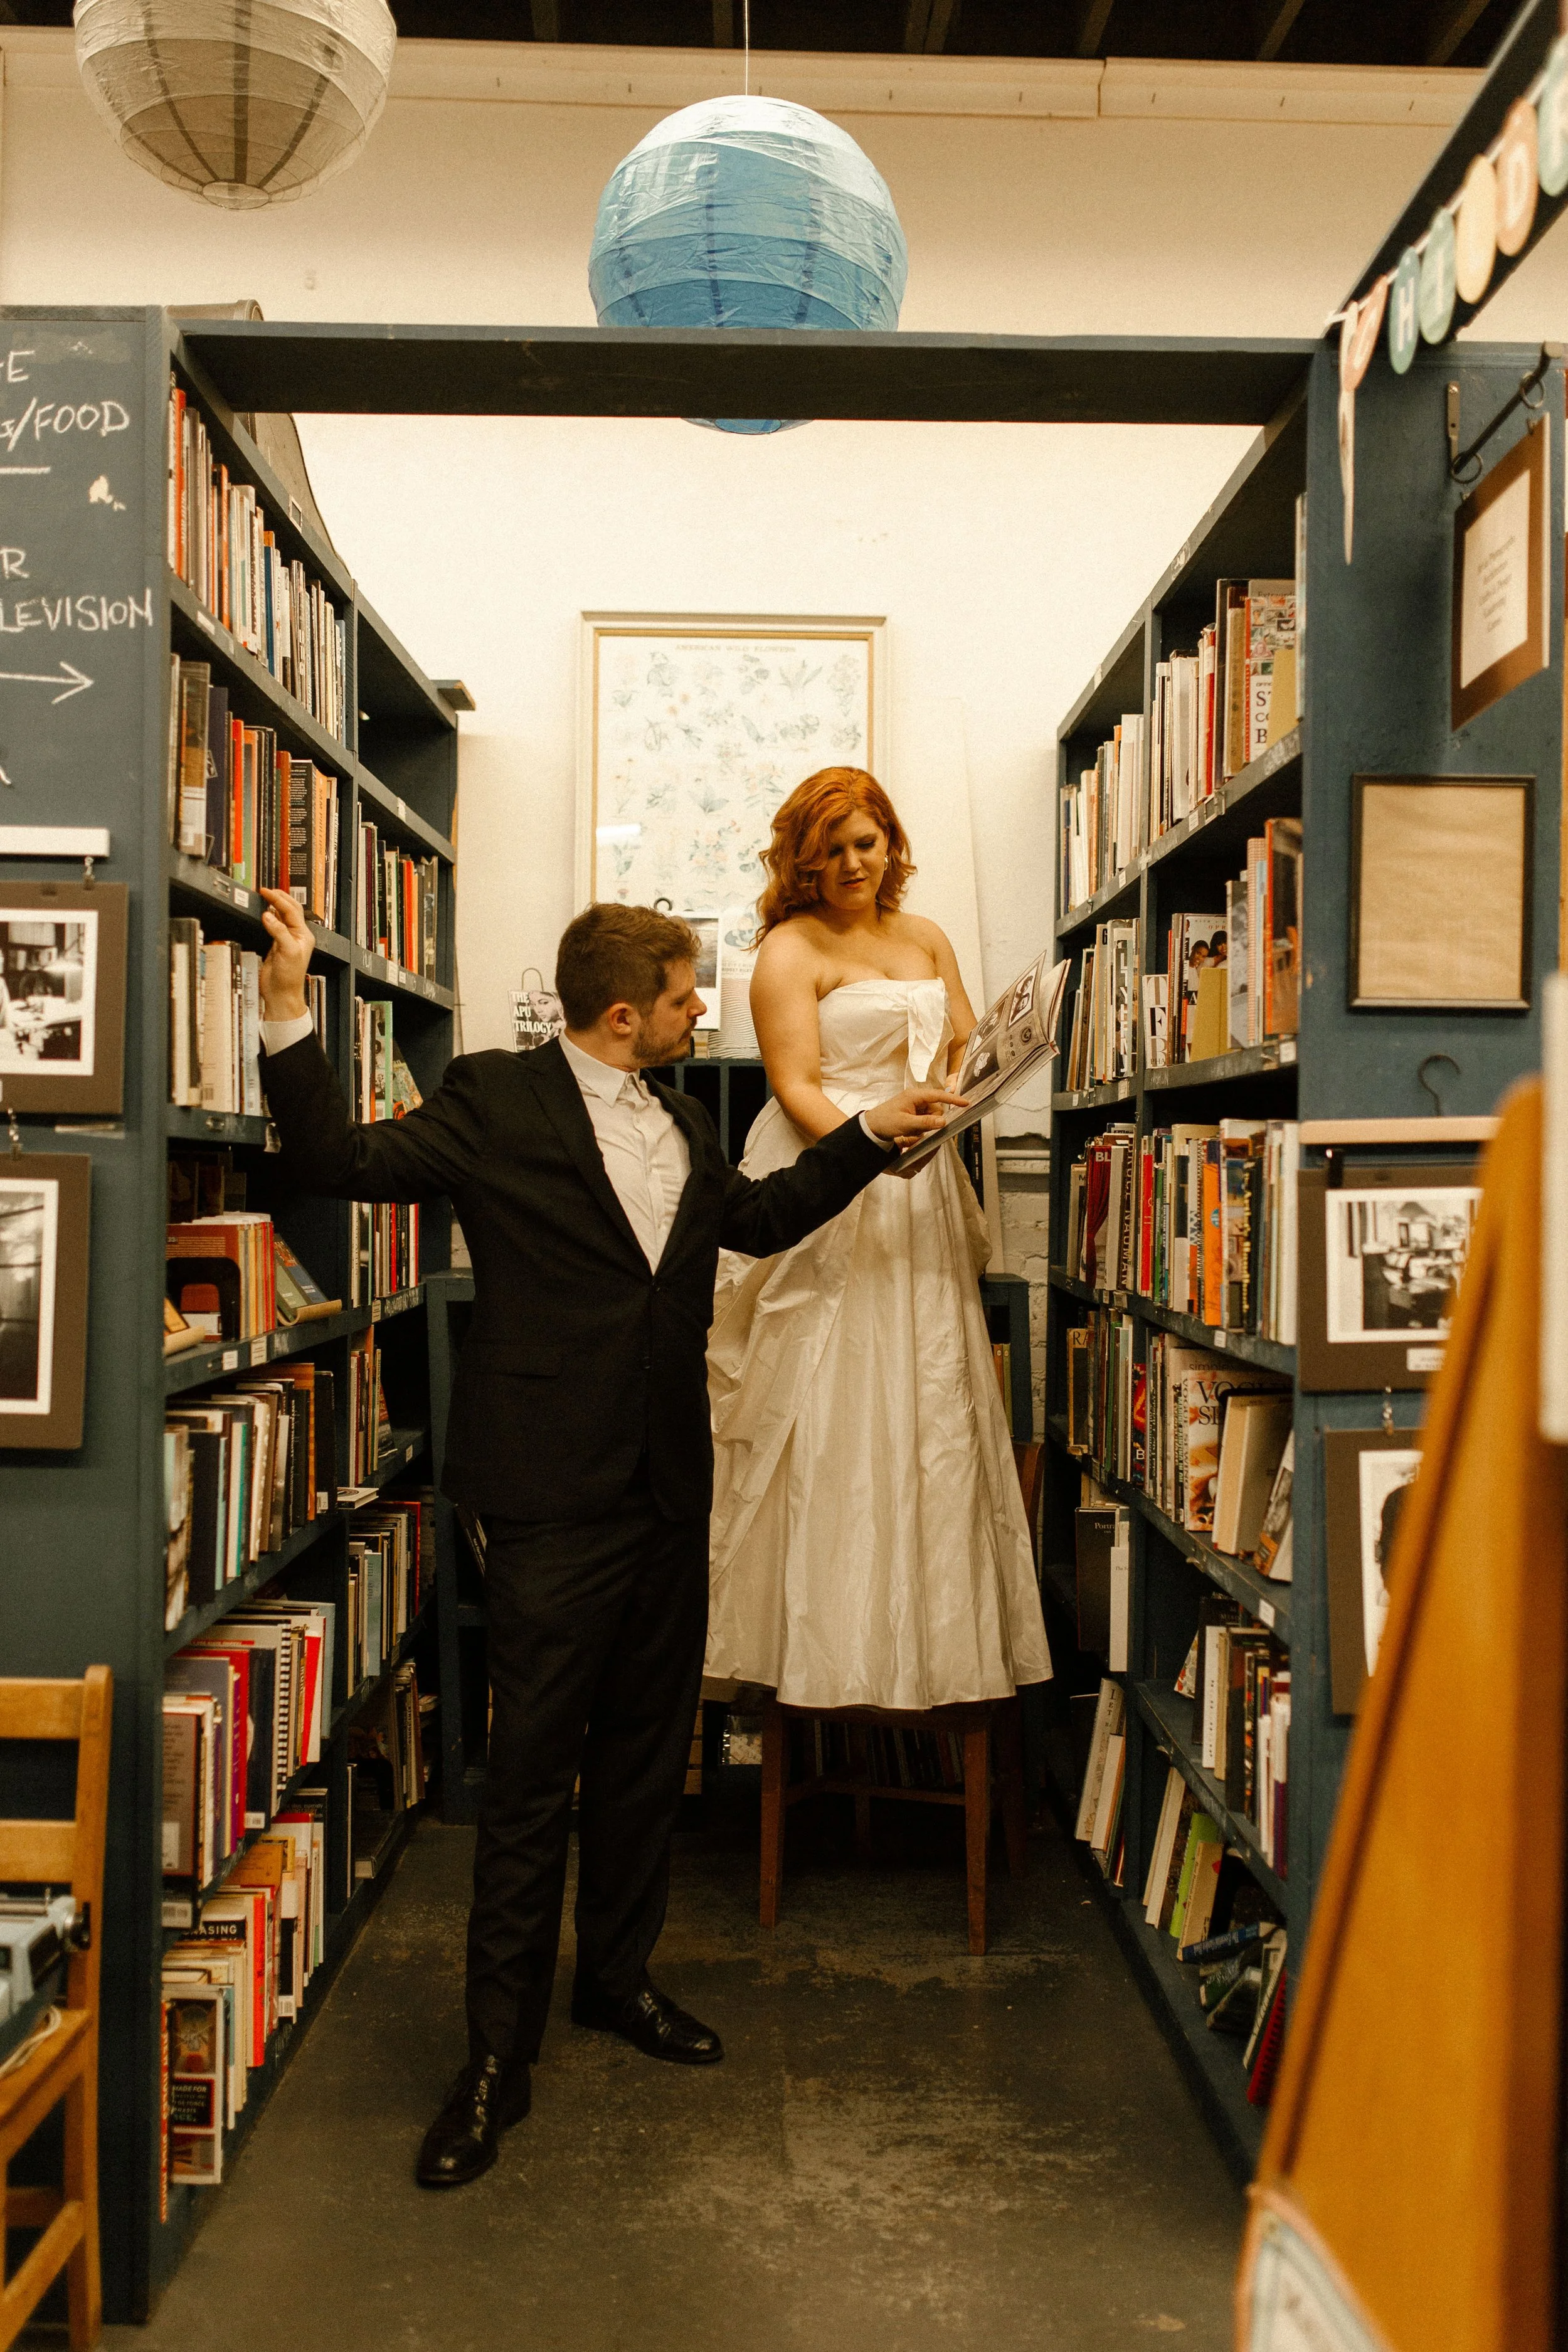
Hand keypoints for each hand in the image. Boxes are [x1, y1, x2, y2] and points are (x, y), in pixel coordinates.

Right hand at [258, 887, 312, 1021]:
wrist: (280, 994)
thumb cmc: (289, 977)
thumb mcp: (287, 951)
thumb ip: (278, 931)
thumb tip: (268, 915)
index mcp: (303, 935)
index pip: (291, 910)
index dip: (278, 899)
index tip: (266, 892)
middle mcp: (296, 935)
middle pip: (289, 910)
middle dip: (278, 898)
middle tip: (265, 890)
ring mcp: (285, 939)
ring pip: (280, 916)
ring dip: (273, 906)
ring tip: (264, 897)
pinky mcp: (275, 945)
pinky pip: (272, 926)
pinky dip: (267, 917)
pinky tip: (262, 912)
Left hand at [863, 1085, 968, 1150]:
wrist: (871, 1127)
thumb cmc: (885, 1121)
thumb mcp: (906, 1124)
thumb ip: (926, 1123)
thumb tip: (943, 1121)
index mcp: (915, 1095)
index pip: (938, 1095)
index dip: (953, 1099)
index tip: (965, 1103)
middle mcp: (917, 1098)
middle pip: (936, 1109)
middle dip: (932, 1120)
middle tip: (918, 1128)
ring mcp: (915, 1106)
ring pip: (931, 1116)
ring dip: (925, 1125)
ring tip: (910, 1130)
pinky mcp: (913, 1113)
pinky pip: (925, 1120)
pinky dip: (920, 1127)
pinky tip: (910, 1130)